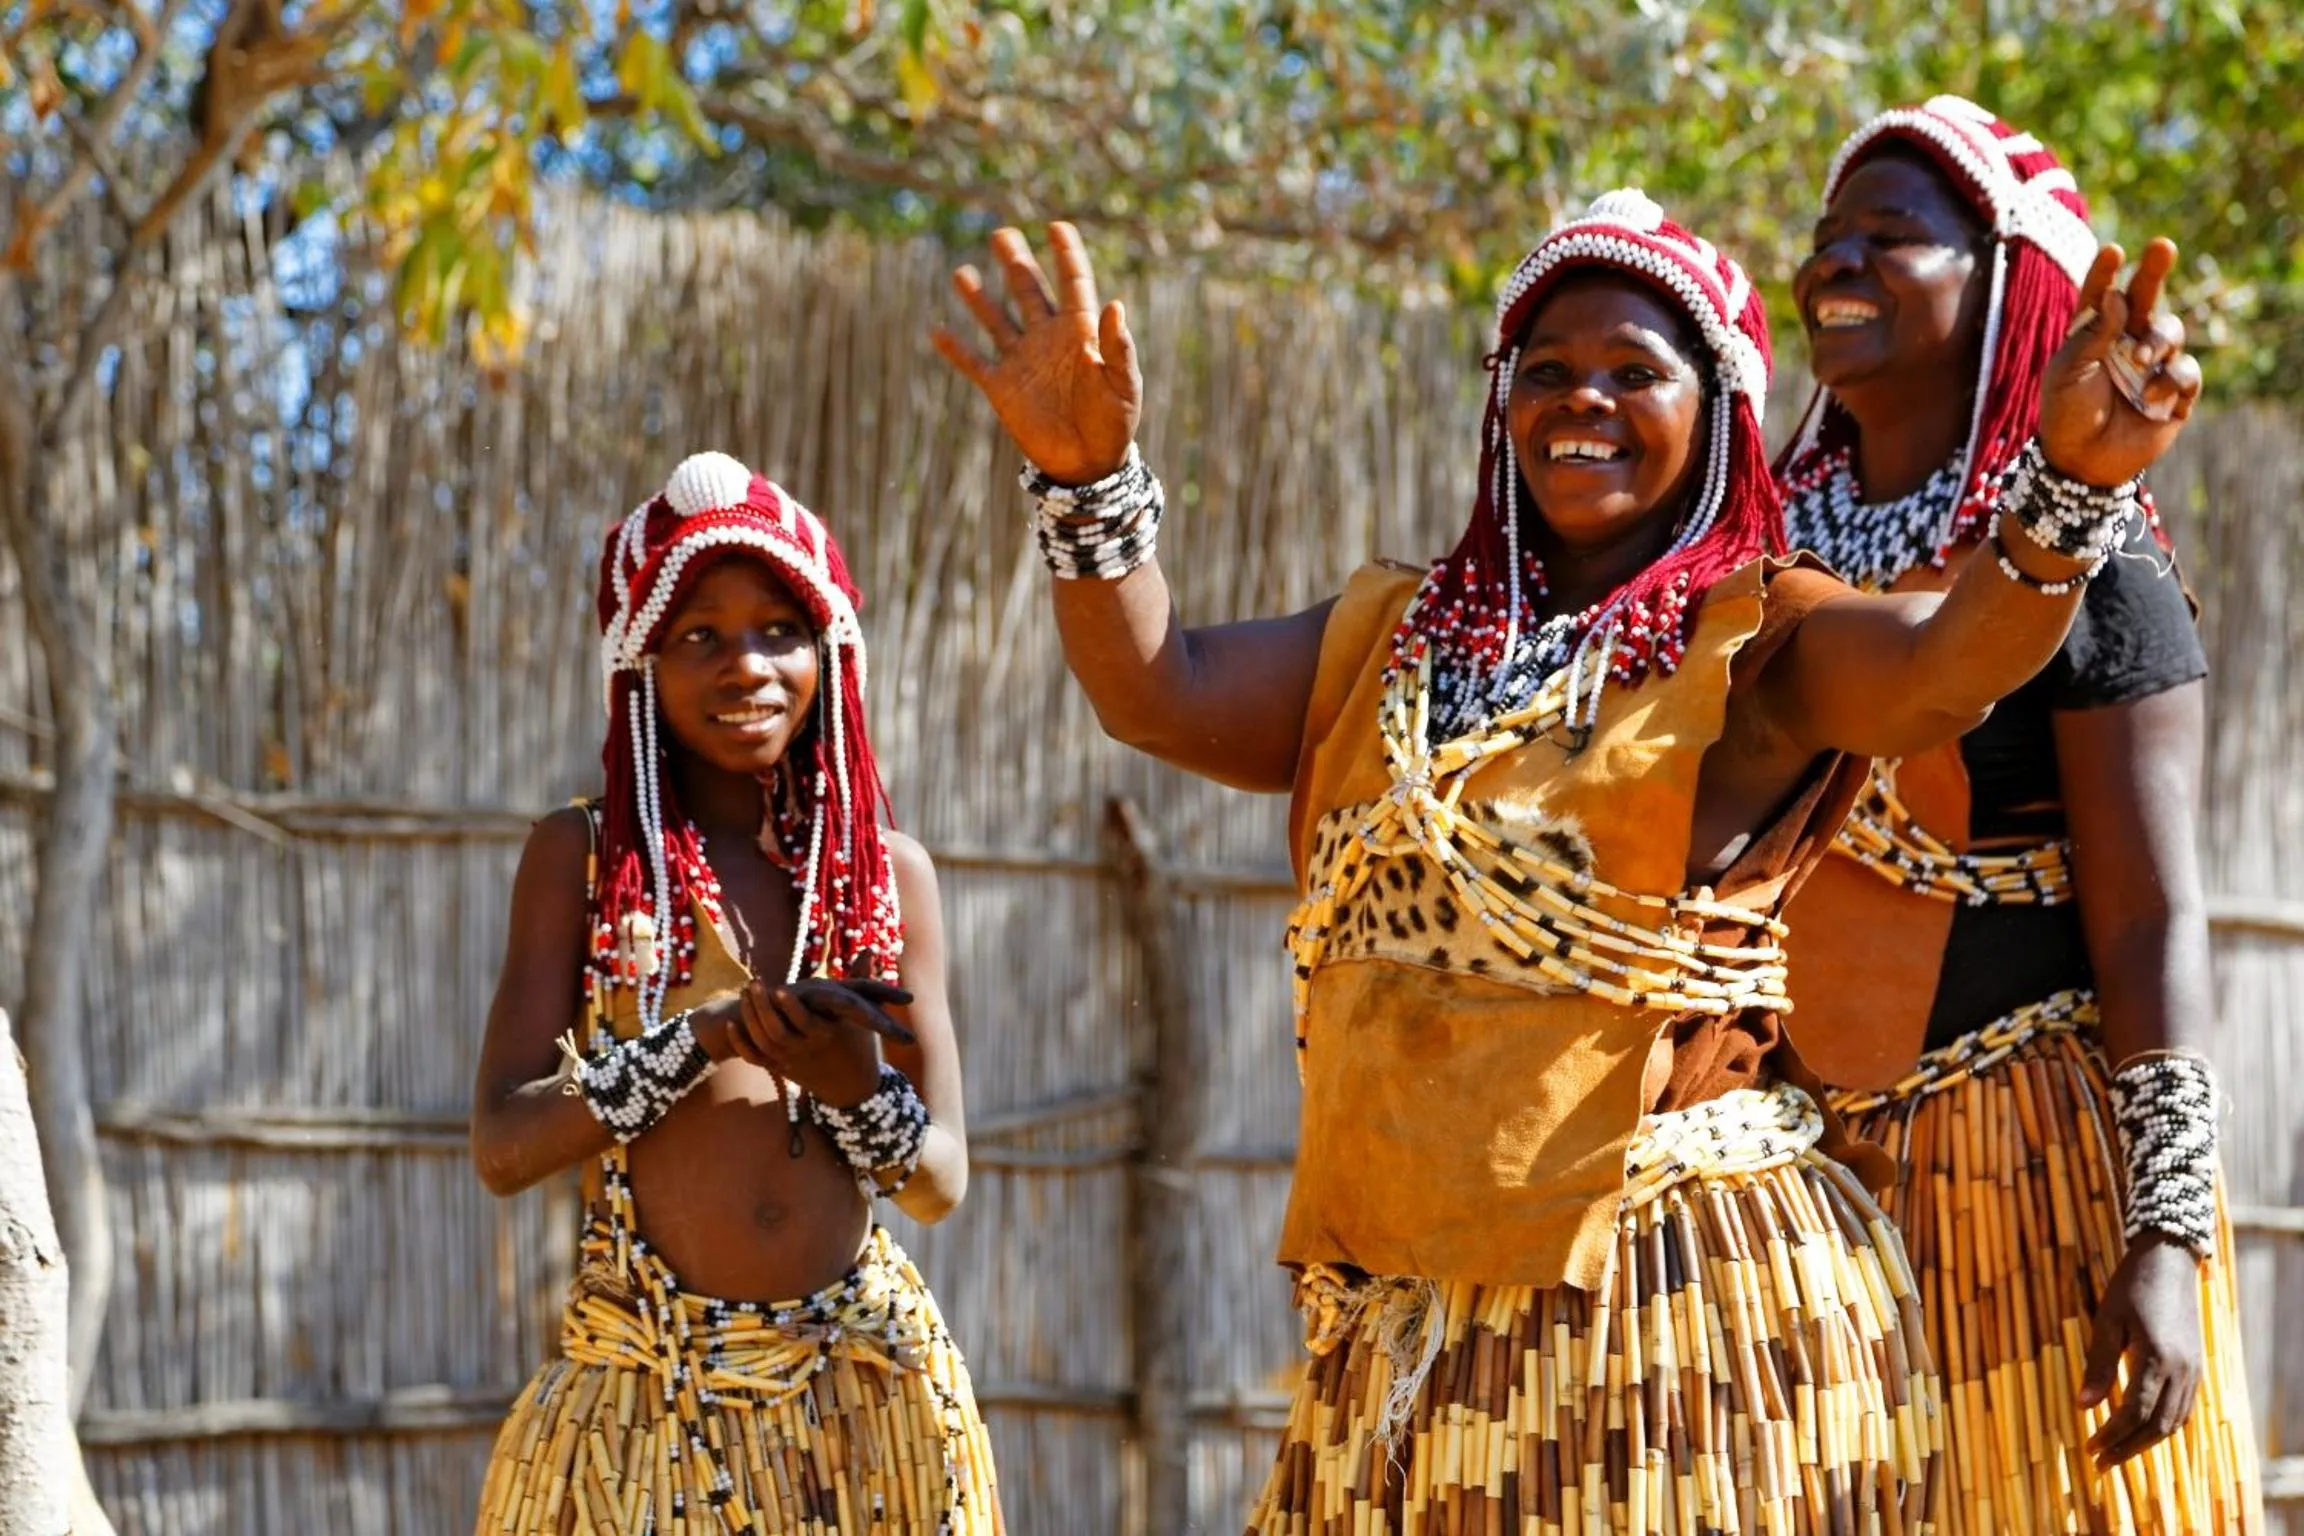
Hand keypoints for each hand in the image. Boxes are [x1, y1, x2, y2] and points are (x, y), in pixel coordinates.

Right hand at [931, 222, 1141, 484]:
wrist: (1088, 465)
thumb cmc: (1114, 424)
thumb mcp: (1123, 385)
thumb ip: (1118, 347)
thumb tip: (1115, 304)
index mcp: (1081, 332)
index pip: (1073, 283)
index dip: (1066, 254)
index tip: (1057, 226)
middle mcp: (1048, 339)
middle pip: (1028, 291)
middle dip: (1016, 262)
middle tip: (1001, 233)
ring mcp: (1023, 362)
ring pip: (997, 320)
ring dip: (979, 298)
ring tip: (961, 272)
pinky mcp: (1003, 388)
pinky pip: (974, 363)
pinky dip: (956, 349)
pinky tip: (936, 330)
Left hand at [2038, 238, 2202, 486]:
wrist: (2080, 463)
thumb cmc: (2066, 414)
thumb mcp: (2069, 372)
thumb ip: (2092, 335)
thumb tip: (2117, 296)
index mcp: (2093, 335)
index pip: (2102, 296)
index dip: (2107, 273)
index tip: (2112, 250)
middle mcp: (2126, 343)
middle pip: (2145, 298)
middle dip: (2154, 271)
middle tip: (2163, 245)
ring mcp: (2153, 365)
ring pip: (2171, 329)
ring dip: (2159, 338)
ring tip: (2141, 359)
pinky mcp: (2175, 392)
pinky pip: (2186, 370)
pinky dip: (2171, 377)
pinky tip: (2150, 394)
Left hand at [2079, 1233, 2206, 1468]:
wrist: (2170, 1262)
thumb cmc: (2131, 1286)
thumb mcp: (2107, 1321)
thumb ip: (2097, 1365)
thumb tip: (2082, 1405)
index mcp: (2158, 1359)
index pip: (2134, 1412)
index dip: (2112, 1435)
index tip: (2089, 1448)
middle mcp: (2182, 1371)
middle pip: (2158, 1426)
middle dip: (2128, 1448)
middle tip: (2100, 1463)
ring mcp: (2194, 1371)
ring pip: (2175, 1422)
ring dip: (2146, 1442)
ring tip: (2117, 1452)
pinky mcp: (2197, 1367)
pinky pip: (2184, 1409)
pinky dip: (2164, 1426)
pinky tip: (2143, 1430)